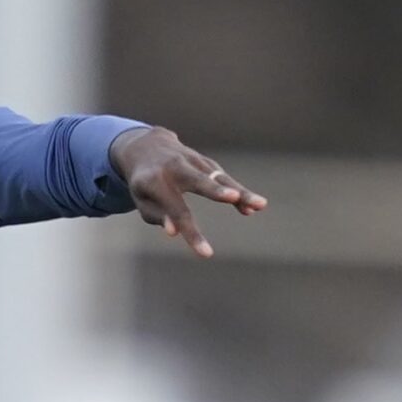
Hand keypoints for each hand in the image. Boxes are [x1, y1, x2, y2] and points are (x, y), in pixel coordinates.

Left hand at [108, 124, 265, 259]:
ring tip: (260, 205)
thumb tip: (173, 232)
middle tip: (232, 197)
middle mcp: (174, 167)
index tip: (207, 254)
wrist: (145, 146)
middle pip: (199, 181)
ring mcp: (191, 161)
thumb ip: (157, 215)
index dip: (191, 233)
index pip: (177, 211)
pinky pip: (223, 177)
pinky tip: (254, 207)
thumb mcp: (141, 200)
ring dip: (240, 191)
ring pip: (218, 177)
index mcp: (154, 181)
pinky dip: (238, 190)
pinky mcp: (205, 162)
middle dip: (216, 190)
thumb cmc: (143, 183)